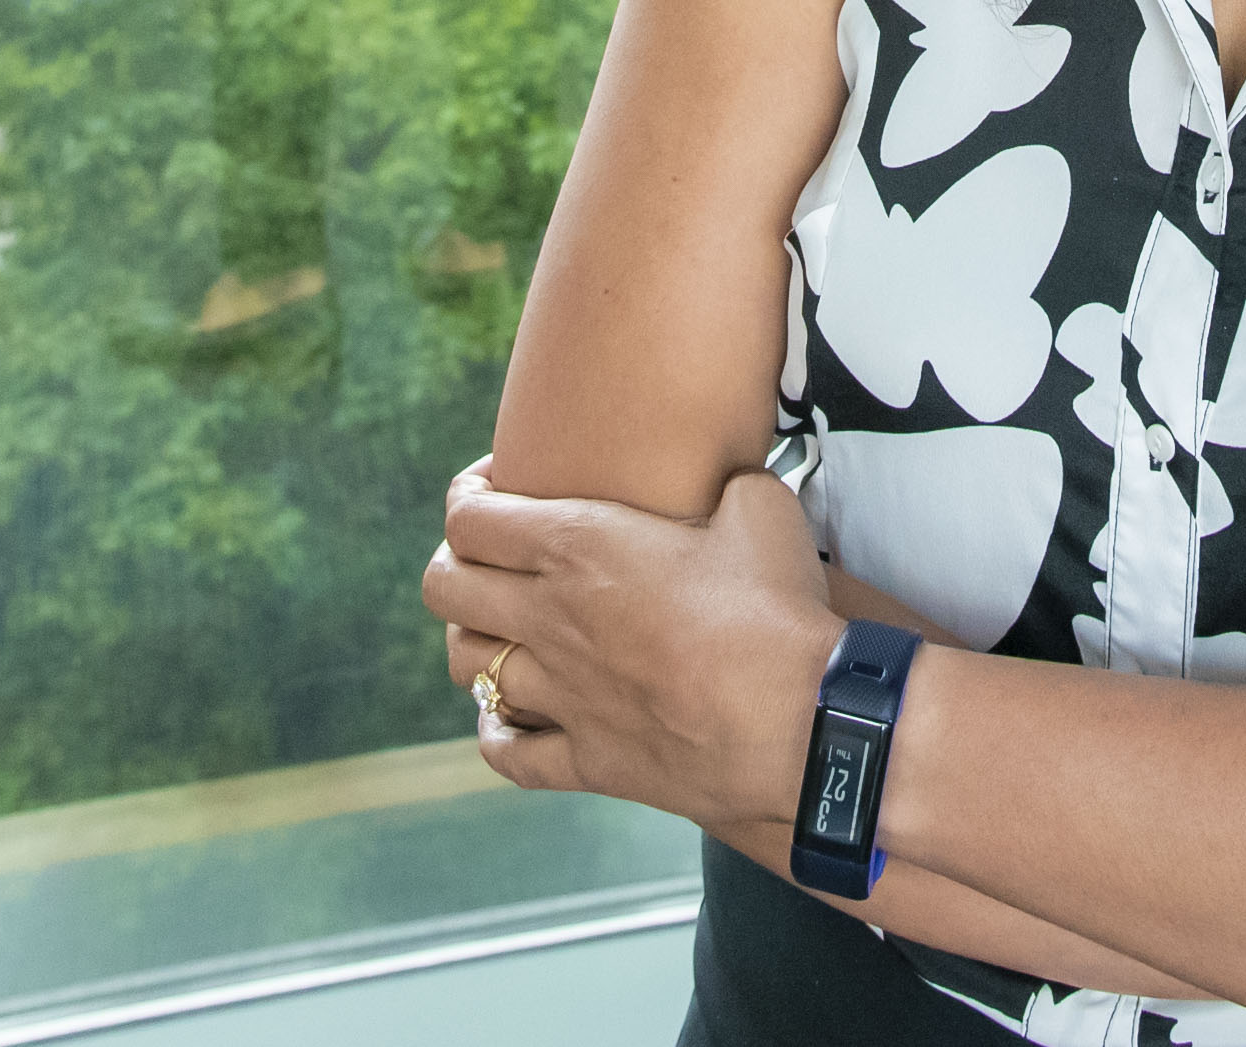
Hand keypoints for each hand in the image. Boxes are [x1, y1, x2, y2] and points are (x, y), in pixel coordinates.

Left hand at [420, 458, 840, 824]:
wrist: (802, 722)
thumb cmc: (778, 606)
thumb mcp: (758, 505)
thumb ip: (724, 484)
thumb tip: (728, 485)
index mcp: (577, 545)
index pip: (468, 517)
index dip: (470, 496)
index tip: (500, 487)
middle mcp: (550, 618)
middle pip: (444, 586)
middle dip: (456, 564)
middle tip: (494, 559)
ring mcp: (562, 696)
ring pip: (466, 667)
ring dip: (475, 643)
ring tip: (505, 633)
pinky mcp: (588, 761)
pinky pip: (506, 753)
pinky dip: (499, 733)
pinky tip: (515, 719)